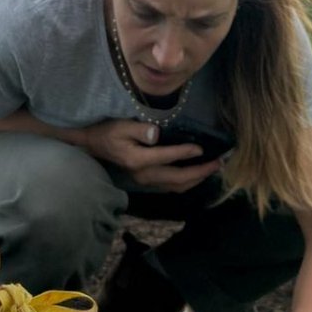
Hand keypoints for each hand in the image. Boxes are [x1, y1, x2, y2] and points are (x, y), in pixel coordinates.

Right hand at [81, 118, 221, 191]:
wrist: (92, 147)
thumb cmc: (107, 132)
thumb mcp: (121, 125)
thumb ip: (140, 129)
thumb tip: (157, 134)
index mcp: (138, 160)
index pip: (168, 158)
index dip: (186, 154)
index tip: (202, 149)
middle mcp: (144, 175)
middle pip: (177, 179)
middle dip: (200, 172)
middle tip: (218, 164)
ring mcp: (145, 181)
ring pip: (176, 186)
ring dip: (196, 179)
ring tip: (212, 169)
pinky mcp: (146, 182)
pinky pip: (171, 186)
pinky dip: (186, 181)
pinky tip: (195, 173)